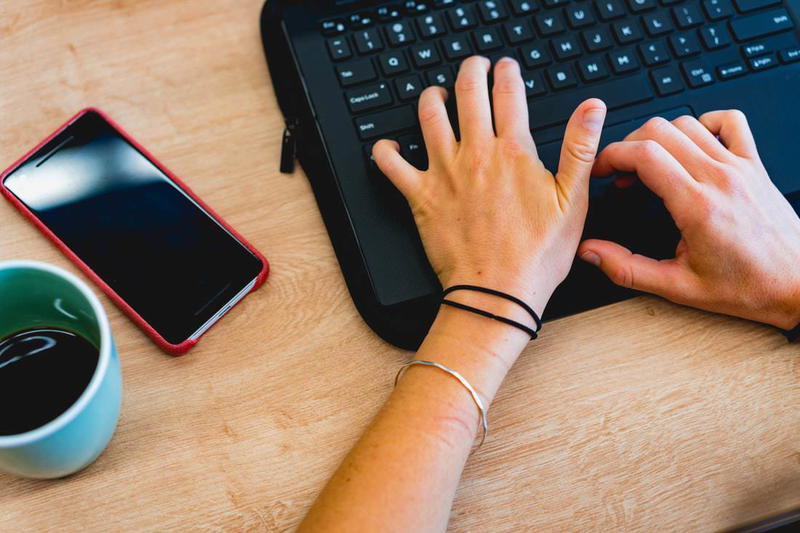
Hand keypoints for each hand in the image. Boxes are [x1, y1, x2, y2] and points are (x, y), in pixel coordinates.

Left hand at [373, 56, 606, 315]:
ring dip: (432, 97)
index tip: (507, 67)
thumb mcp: (572, 201)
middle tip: (474, 66)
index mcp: (513, 152)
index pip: (508, 94)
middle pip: (468, 93)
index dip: (508, 73)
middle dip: (471, 71)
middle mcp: (475, 154)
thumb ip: (579, 148)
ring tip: (437, 92)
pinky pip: (391, 165)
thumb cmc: (536, 255)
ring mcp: (444, 173)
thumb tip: (592, 109)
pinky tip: (390, 145)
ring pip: (429, 117)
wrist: (496, 293)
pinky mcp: (420, 197)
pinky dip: (386, 150)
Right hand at [578, 110, 799, 328]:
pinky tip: (691, 144)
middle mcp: (720, 178)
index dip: (611, 155)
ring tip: (648, 162)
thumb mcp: (679, 288)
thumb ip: (628, 269)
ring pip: (689, 122)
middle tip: (618, 169)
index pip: (644, 155)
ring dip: (659, 135)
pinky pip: (731, 121)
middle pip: (660, 131)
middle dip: (628, 144)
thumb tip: (592, 253)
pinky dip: (705, 121)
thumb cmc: (749, 287)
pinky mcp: (755, 165)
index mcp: (698, 207)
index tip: (600, 169)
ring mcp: (740, 167)